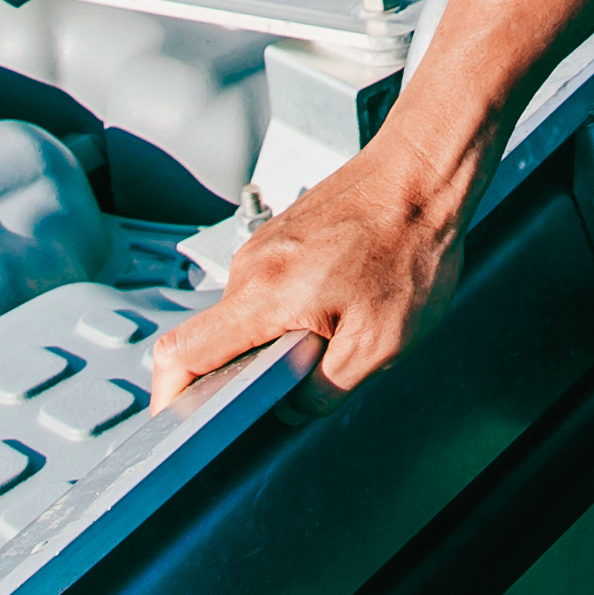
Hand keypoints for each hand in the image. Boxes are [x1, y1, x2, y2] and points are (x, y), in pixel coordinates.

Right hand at [159, 135, 471, 395]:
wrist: (423, 172)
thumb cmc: (409, 244)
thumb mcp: (379, 344)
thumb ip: (325, 390)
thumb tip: (293, 408)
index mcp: (263, 294)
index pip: (182, 352)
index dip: (170, 396)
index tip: (178, 422)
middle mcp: (252, 265)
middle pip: (215, 338)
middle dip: (248, 371)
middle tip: (302, 378)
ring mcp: (265, 245)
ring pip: (249, 313)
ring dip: (278, 338)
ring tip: (338, 331)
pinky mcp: (284, 235)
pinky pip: (270, 288)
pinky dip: (292, 310)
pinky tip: (341, 305)